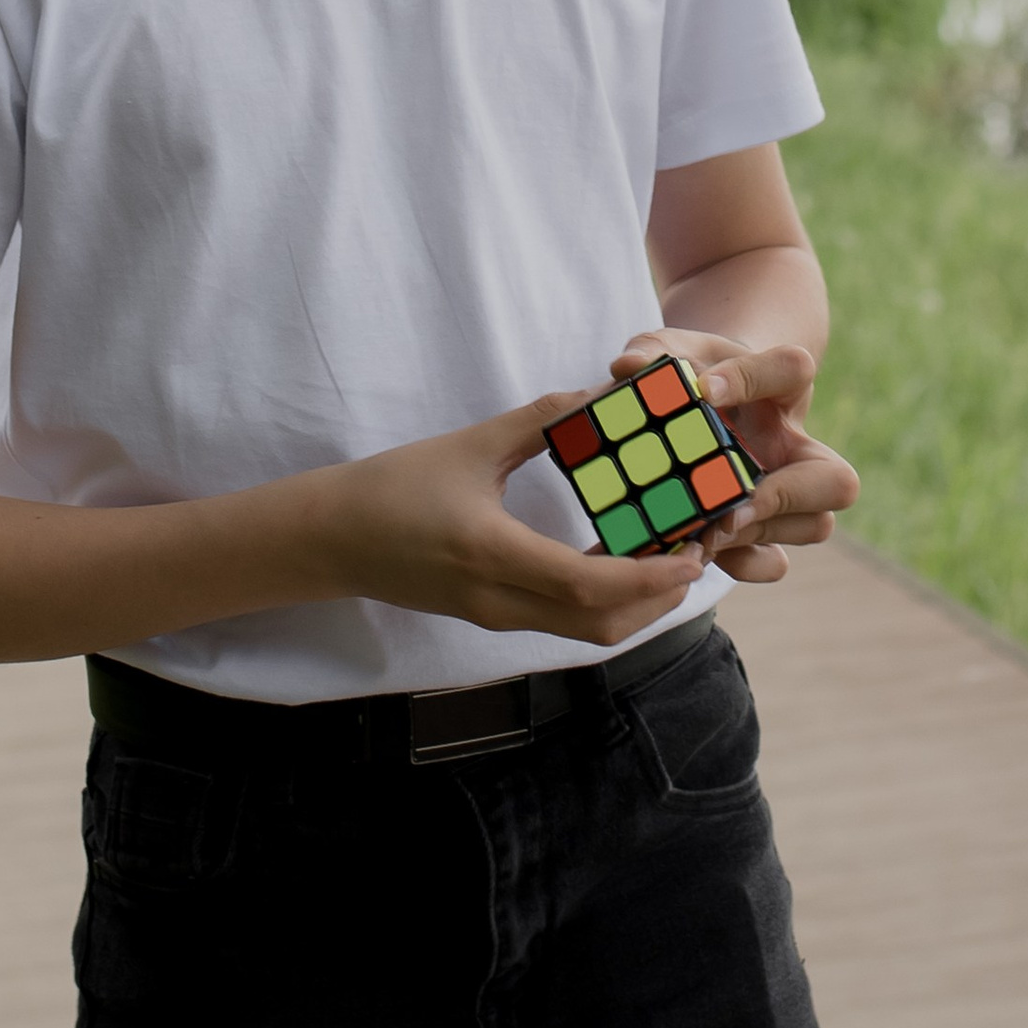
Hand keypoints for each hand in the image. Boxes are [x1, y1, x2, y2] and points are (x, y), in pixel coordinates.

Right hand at [310, 394, 710, 648]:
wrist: (333, 538)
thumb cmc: (392, 487)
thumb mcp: (468, 445)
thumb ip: (539, 420)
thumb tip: (601, 396)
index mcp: (492, 554)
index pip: (588, 586)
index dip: (649, 577)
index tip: (692, 554)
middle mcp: (499, 599)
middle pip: (599, 625)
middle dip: (658, 598)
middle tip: (695, 553)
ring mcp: (495, 616)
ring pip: (585, 632)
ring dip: (635, 604)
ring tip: (668, 557)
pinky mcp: (492, 617)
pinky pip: (563, 622)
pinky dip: (604, 602)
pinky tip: (621, 563)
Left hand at [607, 326, 857, 586]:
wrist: (702, 399)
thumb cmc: (692, 370)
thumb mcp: (672, 349)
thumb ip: (653, 351)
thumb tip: (627, 367)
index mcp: (780, 385)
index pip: (792, 368)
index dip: (752, 381)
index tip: (705, 391)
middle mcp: (797, 445)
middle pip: (839, 481)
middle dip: (783, 499)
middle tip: (728, 507)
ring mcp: (787, 493)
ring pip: (814, 527)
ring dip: (755, 535)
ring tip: (702, 533)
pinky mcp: (761, 530)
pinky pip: (775, 562)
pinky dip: (739, 562)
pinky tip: (697, 549)